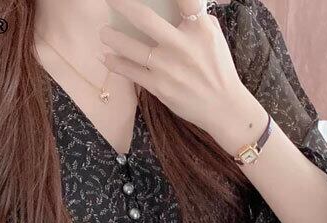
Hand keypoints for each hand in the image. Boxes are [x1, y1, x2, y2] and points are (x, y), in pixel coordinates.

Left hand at [99, 0, 263, 145]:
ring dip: (112, 38)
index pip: (184, 0)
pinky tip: (107, 58)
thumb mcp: (214, 38)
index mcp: (200, 29)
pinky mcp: (159, 87)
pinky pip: (131, 72)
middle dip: (123, 5)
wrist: (222, 107)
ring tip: (104, 33)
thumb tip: (177, 7)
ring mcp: (168, 67)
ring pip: (131, 47)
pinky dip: (115, 64)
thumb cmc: (218, 70)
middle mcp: (182, 46)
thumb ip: (196, 19)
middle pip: (145, 19)